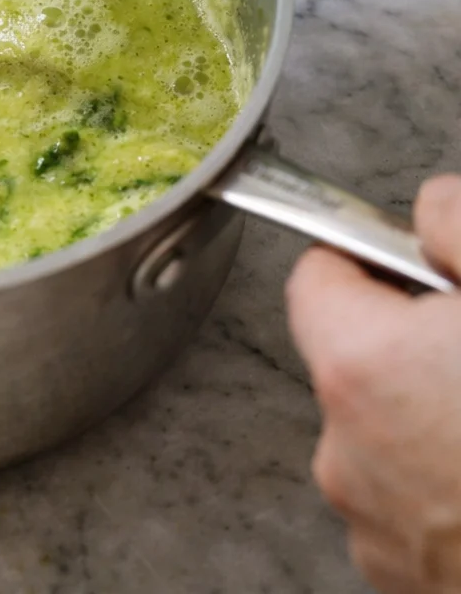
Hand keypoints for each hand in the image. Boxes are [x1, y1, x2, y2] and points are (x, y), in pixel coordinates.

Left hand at [286, 175, 460, 592]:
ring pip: (388, 436)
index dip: (370, 259)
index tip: (414, 263)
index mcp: (360, 365)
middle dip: (414, 345)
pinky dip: (448, 488)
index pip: (317, 277)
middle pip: (356, 360)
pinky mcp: (408, 580)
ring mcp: (376, 527)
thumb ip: (459, 224)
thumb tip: (431, 208)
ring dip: (433, 419)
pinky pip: (413, 505)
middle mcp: (346, 450)